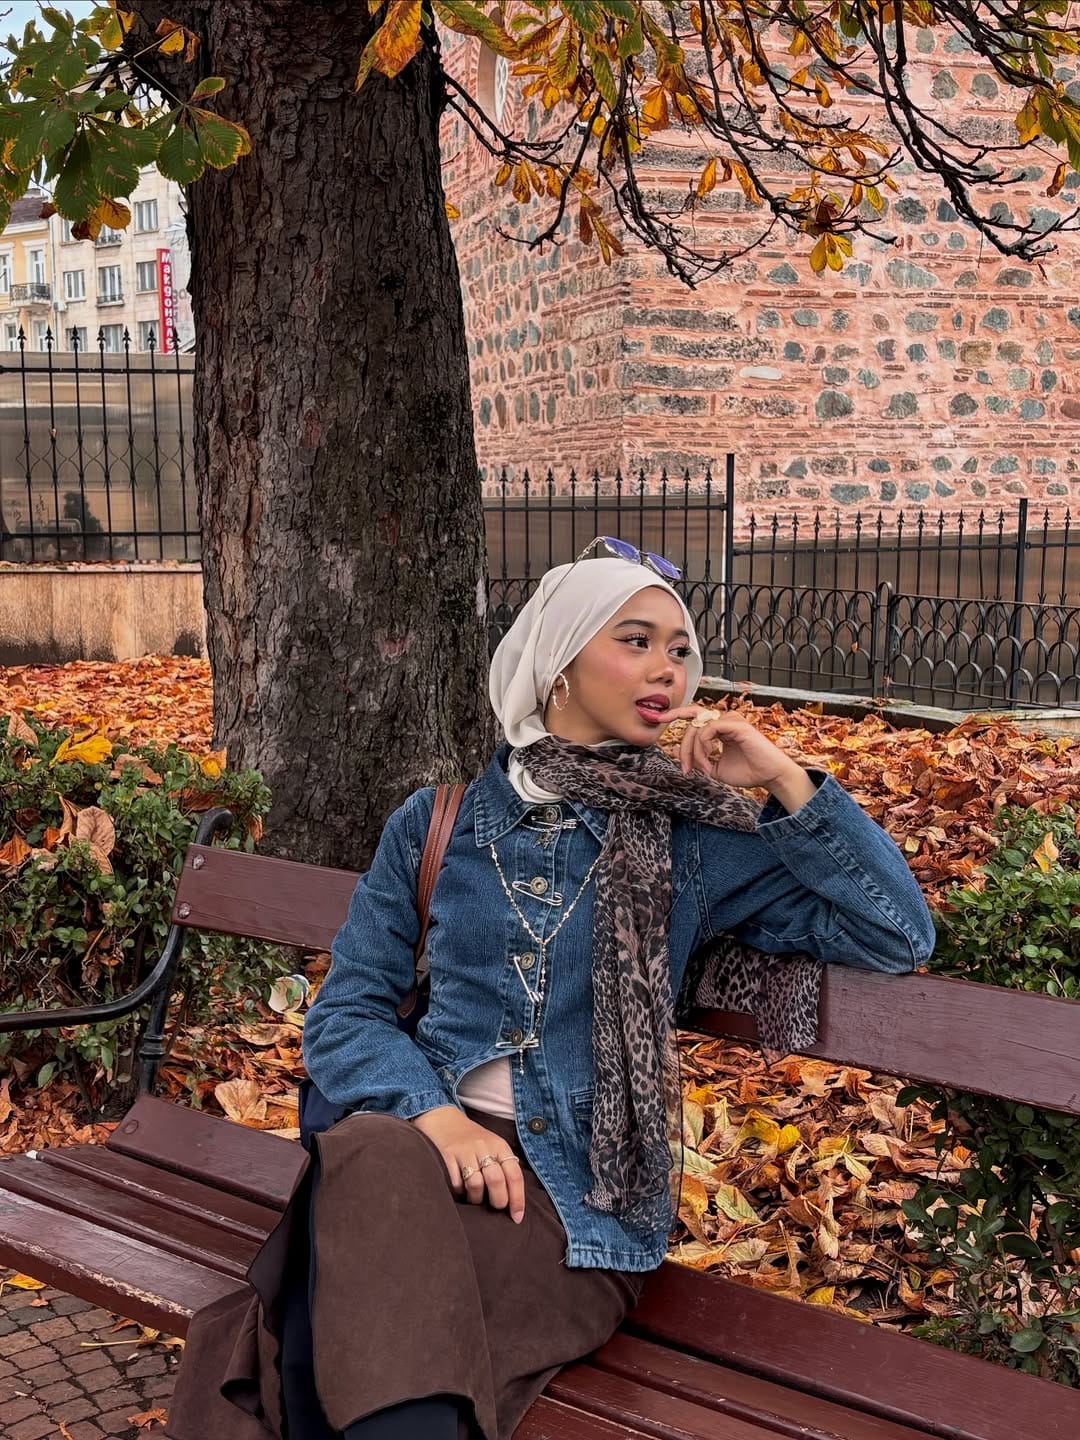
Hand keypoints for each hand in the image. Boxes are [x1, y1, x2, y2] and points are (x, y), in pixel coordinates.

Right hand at [412, 1105, 524, 1222]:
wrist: (441, 1118)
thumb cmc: (471, 1139)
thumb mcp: (492, 1145)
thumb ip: (503, 1167)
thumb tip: (514, 1201)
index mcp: (500, 1145)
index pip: (515, 1175)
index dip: (518, 1199)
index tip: (517, 1218)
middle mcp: (483, 1146)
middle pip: (496, 1181)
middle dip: (498, 1201)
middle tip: (494, 1206)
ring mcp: (464, 1150)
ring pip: (476, 1185)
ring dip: (476, 1199)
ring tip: (474, 1197)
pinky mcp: (446, 1155)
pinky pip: (456, 1184)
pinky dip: (459, 1192)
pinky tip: (459, 1188)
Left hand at [657, 705, 816, 811]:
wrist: (770, 776)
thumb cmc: (749, 772)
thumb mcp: (716, 769)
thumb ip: (700, 761)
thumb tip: (683, 756)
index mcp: (720, 727)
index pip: (693, 716)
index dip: (675, 714)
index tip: (657, 719)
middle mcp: (725, 719)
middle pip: (691, 722)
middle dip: (683, 746)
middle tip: (685, 767)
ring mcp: (730, 720)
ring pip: (697, 727)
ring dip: (694, 750)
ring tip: (701, 767)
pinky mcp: (736, 724)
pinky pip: (708, 729)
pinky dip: (703, 746)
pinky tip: (708, 758)